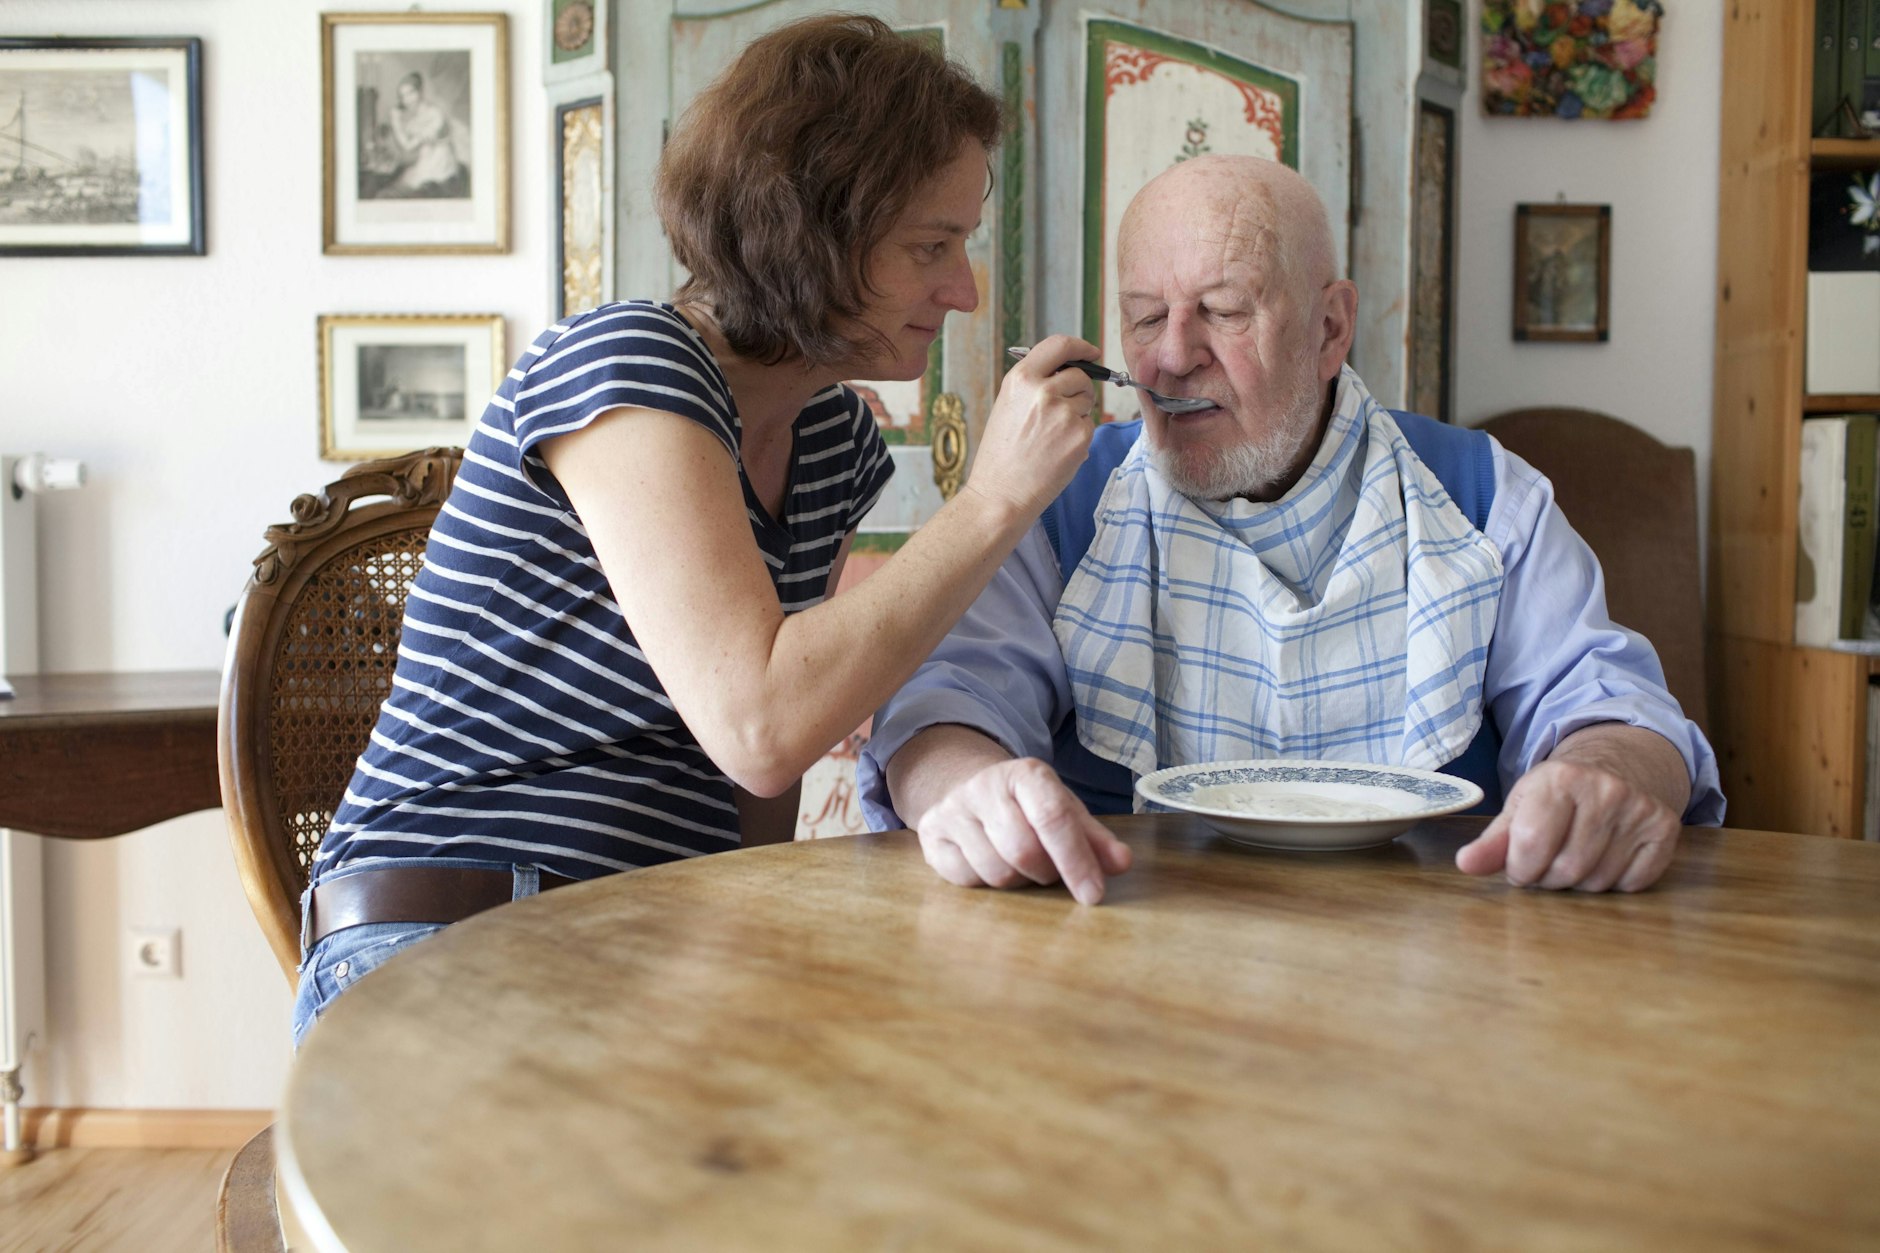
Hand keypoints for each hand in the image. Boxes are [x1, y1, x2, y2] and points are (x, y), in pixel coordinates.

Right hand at [914, 757, 1133, 904]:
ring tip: (1022, 866)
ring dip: (1018, 881)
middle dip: (1046, 873)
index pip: (1054, 818)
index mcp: (1026, 774)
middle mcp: (984, 786)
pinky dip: (986, 884)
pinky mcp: (931, 834)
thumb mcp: (1064, 812)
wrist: (969, 787)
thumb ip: (1094, 839)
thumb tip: (1121, 863)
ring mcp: (953, 809)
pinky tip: (991, 864)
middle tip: (1050, 871)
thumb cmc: (1027, 807)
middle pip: (1024, 851)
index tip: (1093, 895)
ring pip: (995, 871)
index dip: (1077, 860)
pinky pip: (965, 879)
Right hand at [964, 334, 1100, 517]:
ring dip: (1078, 414)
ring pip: (1087, 401)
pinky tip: (1057, 452)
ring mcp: (1063, 413)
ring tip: (1051, 437)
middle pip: (1080, 376)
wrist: (1000, 494)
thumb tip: (1067, 370)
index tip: (1091, 353)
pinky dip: (1079, 437)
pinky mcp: (1079, 435)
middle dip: (1080, 390)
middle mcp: (1043, 390)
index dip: (1081, 347)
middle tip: (1063, 413)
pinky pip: (1089, 426)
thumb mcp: (1008, 405)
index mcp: (1021, 378)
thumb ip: (1035, 383)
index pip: (1059, 345)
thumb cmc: (1001, 456)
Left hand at [1455, 758, 1681, 891]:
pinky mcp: (1665, 829)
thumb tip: (1465, 865)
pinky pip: (1633, 883)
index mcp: (1560, 779)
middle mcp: (1605, 790)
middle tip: (1546, 863)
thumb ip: (1493, 840)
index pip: (1530, 844)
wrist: (1619, 767)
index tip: (1519, 864)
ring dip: (1578, 882)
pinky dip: (1614, 882)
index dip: (1519, 868)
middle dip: (1547, 878)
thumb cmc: (1559, 793)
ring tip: (1574, 857)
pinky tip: (1606, 857)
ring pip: (1597, 881)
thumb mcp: (1521, 806)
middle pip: (1565, 869)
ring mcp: (1639, 809)